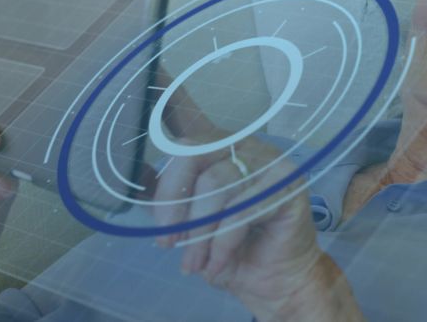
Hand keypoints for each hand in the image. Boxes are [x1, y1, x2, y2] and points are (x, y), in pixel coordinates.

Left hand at [152, 138, 361, 319]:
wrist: (276, 280)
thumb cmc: (236, 249)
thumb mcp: (191, 224)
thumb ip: (169, 202)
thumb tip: (138, 188)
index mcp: (223, 149)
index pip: (185, 146)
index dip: (167, 183)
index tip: (160, 226)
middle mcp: (247, 147)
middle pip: (196, 157)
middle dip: (176, 206)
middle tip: (168, 243)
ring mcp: (270, 161)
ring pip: (217, 185)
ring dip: (200, 232)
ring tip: (194, 263)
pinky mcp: (288, 185)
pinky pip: (241, 209)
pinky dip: (222, 242)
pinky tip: (217, 264)